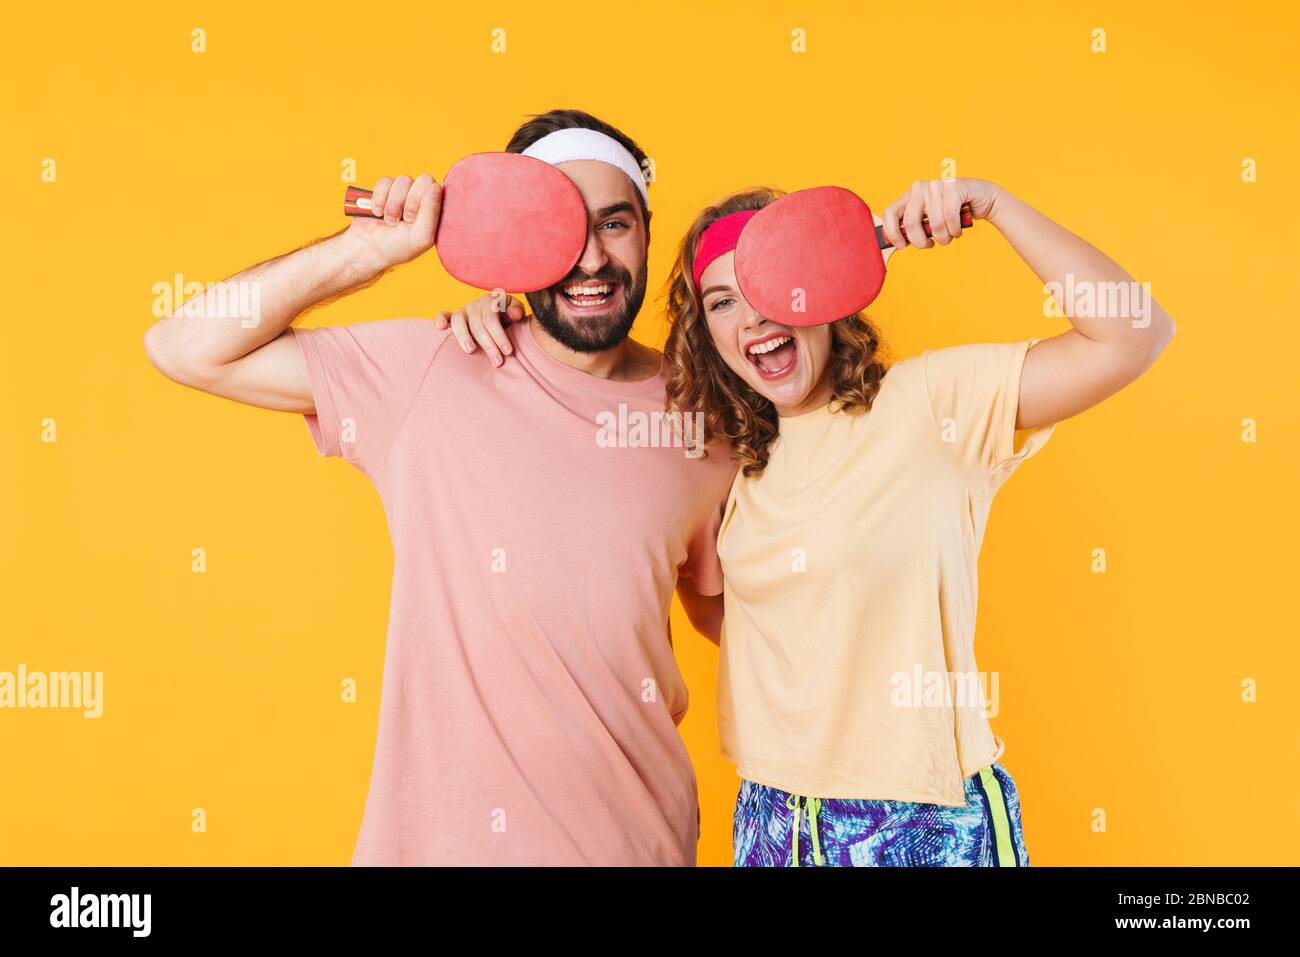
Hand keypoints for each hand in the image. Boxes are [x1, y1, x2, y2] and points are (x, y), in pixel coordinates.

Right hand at [347, 174, 441, 267]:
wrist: (369, 248)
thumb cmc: (399, 246)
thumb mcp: (421, 236)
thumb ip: (431, 213)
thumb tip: (435, 187)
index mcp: (434, 210)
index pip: (436, 188)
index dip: (424, 200)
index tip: (413, 218)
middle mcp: (422, 198)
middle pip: (423, 179)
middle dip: (410, 200)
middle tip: (404, 219)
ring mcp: (404, 192)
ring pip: (404, 180)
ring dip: (393, 203)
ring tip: (390, 220)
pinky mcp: (386, 189)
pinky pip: (385, 181)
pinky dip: (379, 198)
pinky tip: (378, 212)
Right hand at [432, 292, 527, 366]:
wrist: (501, 318)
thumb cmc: (509, 318)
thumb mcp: (516, 313)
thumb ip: (516, 311)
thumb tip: (515, 314)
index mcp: (491, 301)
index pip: (492, 319)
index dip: (499, 335)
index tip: (508, 351)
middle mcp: (475, 304)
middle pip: (477, 324)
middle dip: (488, 345)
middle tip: (497, 362)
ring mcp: (463, 310)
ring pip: (459, 321)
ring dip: (464, 337)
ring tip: (471, 351)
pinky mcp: (453, 317)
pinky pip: (444, 315)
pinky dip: (440, 319)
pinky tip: (441, 327)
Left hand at [879, 178, 1000, 250]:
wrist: (982, 199)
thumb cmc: (952, 213)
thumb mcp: (929, 221)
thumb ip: (913, 228)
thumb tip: (899, 244)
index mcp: (909, 195)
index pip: (890, 213)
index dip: (892, 233)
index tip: (901, 246)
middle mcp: (920, 188)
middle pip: (911, 222)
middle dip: (920, 241)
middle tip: (929, 245)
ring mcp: (936, 185)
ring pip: (935, 224)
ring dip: (944, 238)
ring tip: (949, 236)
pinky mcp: (954, 187)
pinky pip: (950, 218)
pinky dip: (955, 230)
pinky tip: (957, 229)